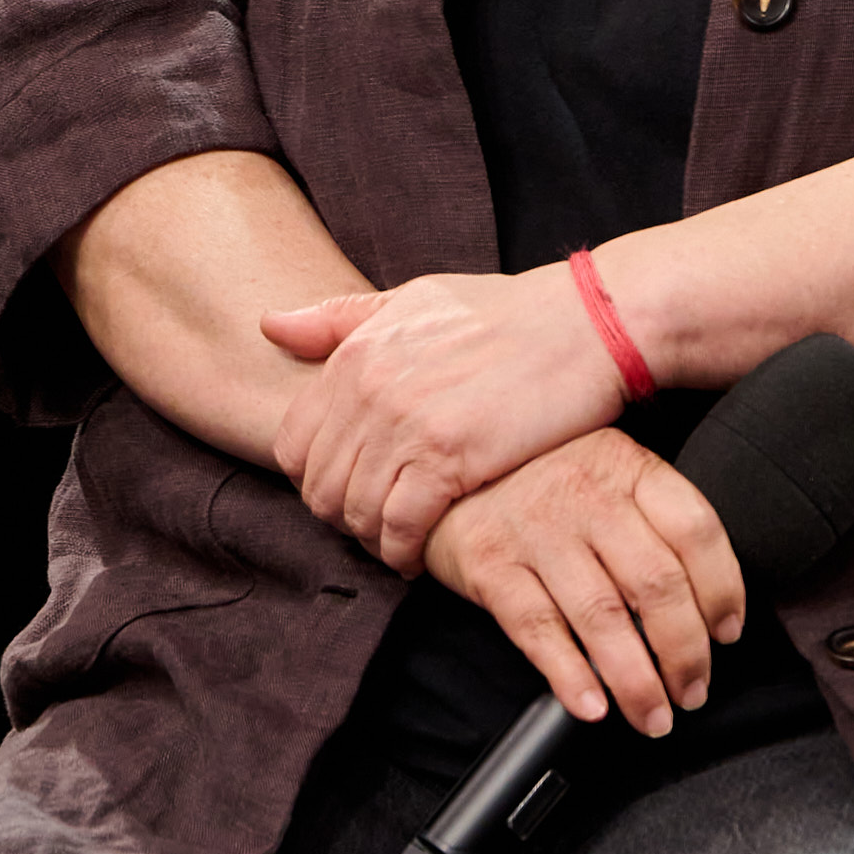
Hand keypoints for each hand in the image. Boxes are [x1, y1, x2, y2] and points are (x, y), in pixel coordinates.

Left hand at [262, 264, 627, 571]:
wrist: (584, 322)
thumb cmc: (506, 311)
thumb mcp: (416, 298)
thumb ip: (340, 318)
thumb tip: (269, 325)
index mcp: (356, 353)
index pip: (293, 441)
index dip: (313, 475)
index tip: (345, 486)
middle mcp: (369, 389)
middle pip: (319, 485)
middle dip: (340, 515)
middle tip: (372, 524)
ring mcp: (407, 425)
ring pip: (354, 512)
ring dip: (371, 539)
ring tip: (396, 541)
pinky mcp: (449, 459)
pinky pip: (400, 528)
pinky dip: (403, 551)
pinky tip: (419, 555)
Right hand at [420, 429, 744, 735]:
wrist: (445, 473)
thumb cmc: (543, 482)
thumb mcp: (605, 472)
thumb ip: (651, 518)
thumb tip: (709, 601)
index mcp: (627, 466)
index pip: (695, 530)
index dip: (722, 590)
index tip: (728, 634)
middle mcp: (587, 494)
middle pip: (656, 583)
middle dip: (685, 653)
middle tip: (693, 692)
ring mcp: (536, 529)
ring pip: (603, 616)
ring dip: (636, 681)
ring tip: (652, 716)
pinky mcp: (490, 563)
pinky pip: (538, 629)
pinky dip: (569, 676)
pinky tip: (592, 706)